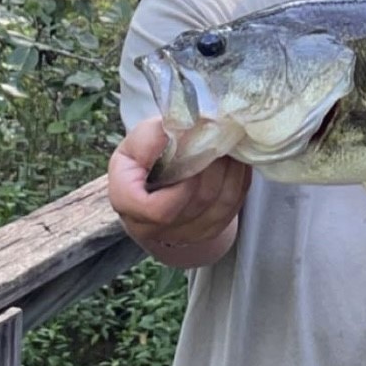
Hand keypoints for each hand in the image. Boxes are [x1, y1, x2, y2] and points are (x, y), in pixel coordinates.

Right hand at [108, 116, 250, 252]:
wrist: (156, 174)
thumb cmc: (146, 155)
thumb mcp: (141, 138)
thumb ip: (155, 136)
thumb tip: (182, 131)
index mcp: (126, 202)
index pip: (157, 210)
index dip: (182, 188)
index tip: (191, 158)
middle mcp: (150, 227)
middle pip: (194, 205)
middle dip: (213, 169)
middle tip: (221, 142)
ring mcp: (180, 235)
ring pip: (217, 208)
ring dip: (230, 174)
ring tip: (230, 149)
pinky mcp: (205, 233)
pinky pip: (230, 210)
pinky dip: (239, 183)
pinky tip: (236, 163)